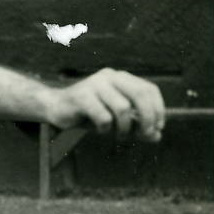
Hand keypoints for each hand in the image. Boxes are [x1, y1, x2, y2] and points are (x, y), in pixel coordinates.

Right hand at [48, 67, 165, 142]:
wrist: (54, 107)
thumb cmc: (88, 113)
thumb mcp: (115, 118)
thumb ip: (136, 124)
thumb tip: (157, 136)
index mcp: (121, 78)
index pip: (149, 89)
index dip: (158, 109)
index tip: (158, 127)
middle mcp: (110, 77)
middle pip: (140, 95)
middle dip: (147, 118)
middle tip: (146, 135)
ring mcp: (95, 85)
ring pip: (122, 108)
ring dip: (125, 128)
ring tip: (119, 136)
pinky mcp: (81, 97)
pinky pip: (103, 117)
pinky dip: (105, 129)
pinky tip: (100, 131)